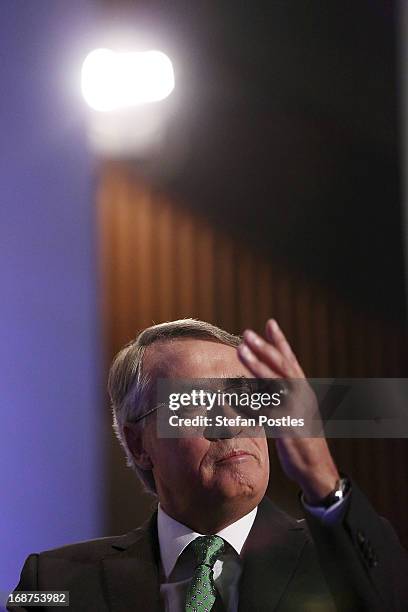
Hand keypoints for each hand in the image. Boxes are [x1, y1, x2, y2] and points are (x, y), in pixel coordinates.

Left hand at [237, 319, 339, 504]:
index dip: (280, 342)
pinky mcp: (288, 430)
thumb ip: (284, 394)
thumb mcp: (297, 410)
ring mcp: (296, 412)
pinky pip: (265, 413)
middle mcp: (302, 397)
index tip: (269, 323)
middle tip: (247, 334)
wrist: (317, 469)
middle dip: (265, 349)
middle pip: (282, 368)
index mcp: (304, 391)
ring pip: (274, 384)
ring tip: (241, 350)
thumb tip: (263, 379)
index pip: (291, 361)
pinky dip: (249, 404)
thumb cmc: (303, 438)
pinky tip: (232, 397)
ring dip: (257, 366)